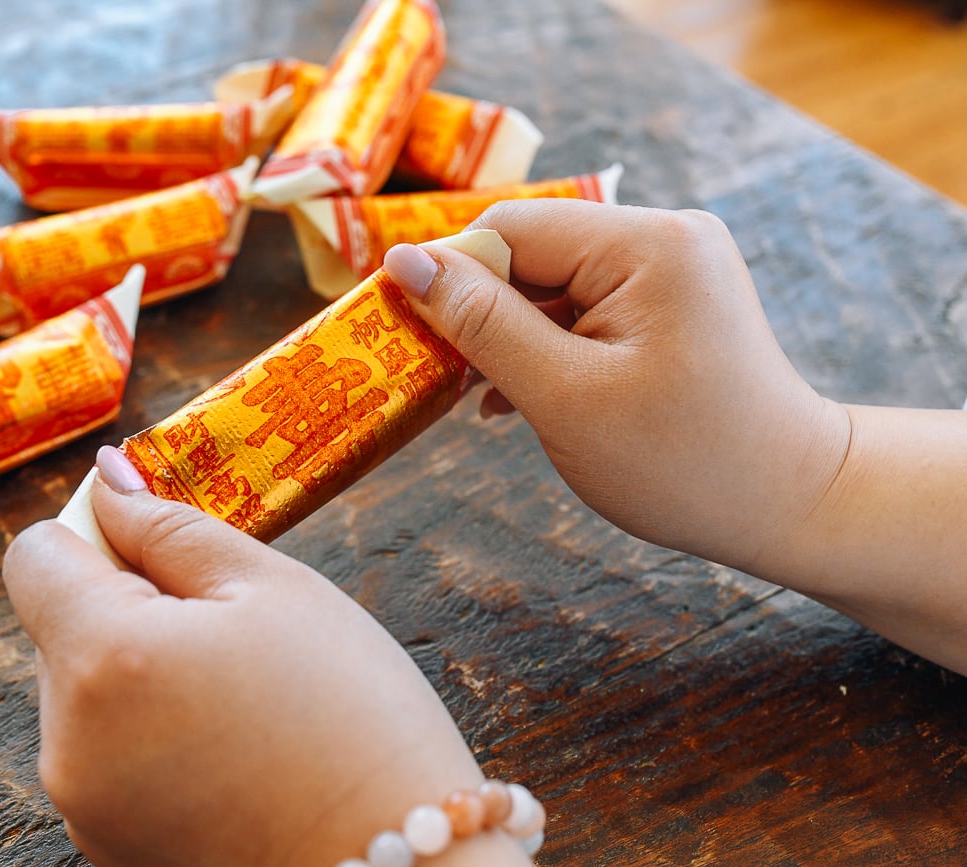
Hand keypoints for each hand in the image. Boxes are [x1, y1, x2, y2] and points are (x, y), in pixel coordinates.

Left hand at [2, 447, 528, 866]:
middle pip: (60, 628)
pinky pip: (106, 758)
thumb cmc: (353, 717)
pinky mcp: (108, 847)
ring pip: (84, 694)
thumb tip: (106, 479)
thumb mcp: (274, 589)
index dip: (95, 534)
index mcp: (103, 658)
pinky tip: (231, 753)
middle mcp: (67, 740)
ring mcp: (83, 804)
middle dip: (127, 610)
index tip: (159, 549)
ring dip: (139, 677)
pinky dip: (151, 740)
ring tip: (239, 703)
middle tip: (230, 636)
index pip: (34, 555)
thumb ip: (169, 526)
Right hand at [385, 201, 966, 674]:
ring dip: (507, 337)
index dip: (447, 277)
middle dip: (478, 312)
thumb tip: (405, 264)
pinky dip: (544, 348)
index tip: (397, 331)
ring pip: (551, 284)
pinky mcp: (670, 301)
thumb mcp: (566, 397)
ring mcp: (671, 268)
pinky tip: (513, 397)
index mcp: (646, 244)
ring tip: (475, 397)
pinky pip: (583, 308)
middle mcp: (663, 236)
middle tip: (435, 376)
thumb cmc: (683, 463)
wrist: (790, 504)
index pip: (511, 230)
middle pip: (530, 253)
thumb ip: (483, 324)